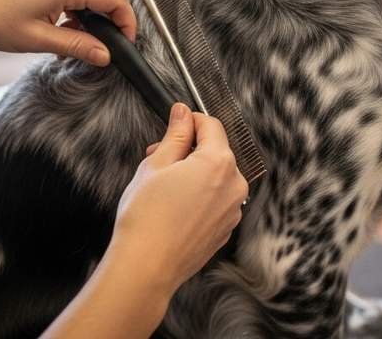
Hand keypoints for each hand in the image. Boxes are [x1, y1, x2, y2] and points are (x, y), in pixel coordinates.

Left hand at [0, 0, 135, 65]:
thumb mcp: (38, 40)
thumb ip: (77, 46)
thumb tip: (106, 56)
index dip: (127, 23)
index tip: (126, 45)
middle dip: (116, 18)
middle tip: (110, 46)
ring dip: (98, 15)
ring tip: (82, 42)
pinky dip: (82, 11)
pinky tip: (66, 32)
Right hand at [106, 103, 248, 297]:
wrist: (146, 267)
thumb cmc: (147, 217)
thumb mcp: (156, 165)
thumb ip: (175, 135)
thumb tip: (183, 114)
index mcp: (219, 163)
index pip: (212, 126)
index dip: (190, 120)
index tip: (175, 121)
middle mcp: (235, 186)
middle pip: (216, 152)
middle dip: (189, 149)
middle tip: (157, 156)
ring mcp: (232, 211)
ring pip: (216, 178)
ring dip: (194, 173)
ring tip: (162, 185)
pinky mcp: (225, 230)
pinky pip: (215, 201)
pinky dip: (199, 196)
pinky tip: (173, 207)